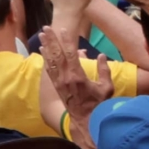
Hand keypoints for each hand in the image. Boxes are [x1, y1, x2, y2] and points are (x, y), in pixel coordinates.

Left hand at [41, 26, 109, 148]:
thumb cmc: (99, 104)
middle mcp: (66, 77)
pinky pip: (49, 70)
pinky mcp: (56, 86)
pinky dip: (45, 59)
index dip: (66, 41)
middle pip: (57, 54)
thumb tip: (101, 55)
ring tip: (41, 35)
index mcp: (78, 76)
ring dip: (46, 46)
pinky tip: (42, 50)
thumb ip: (104, 70)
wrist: (87, 120)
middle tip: (46, 27)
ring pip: (51, 60)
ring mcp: (59, 82)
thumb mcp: (107, 88)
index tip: (63, 30)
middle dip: (51, 40)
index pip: (70, 54)